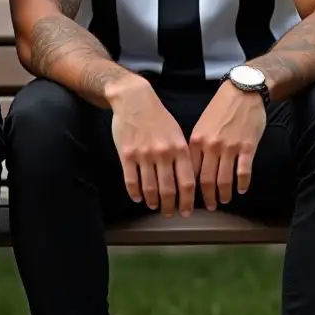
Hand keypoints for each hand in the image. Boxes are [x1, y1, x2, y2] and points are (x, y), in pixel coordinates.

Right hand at [107, 76, 195, 216]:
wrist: (134, 99)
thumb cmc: (158, 117)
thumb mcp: (177, 133)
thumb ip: (182, 155)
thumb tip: (187, 181)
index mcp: (179, 148)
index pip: (187, 183)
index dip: (187, 201)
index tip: (186, 212)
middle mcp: (162, 153)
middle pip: (168, 190)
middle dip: (169, 206)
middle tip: (169, 214)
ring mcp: (143, 154)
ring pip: (149, 188)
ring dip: (152, 202)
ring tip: (154, 206)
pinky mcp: (126, 154)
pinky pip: (131, 180)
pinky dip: (135, 193)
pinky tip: (138, 198)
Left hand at [188, 81, 266, 209]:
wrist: (242, 92)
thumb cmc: (220, 109)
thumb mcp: (201, 125)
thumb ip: (196, 146)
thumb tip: (191, 169)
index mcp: (196, 141)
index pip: (189, 171)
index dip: (189, 189)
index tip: (190, 198)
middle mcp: (210, 146)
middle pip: (206, 180)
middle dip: (207, 197)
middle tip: (209, 207)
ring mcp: (229, 147)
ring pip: (224, 180)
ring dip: (224, 194)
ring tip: (224, 201)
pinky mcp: (247, 147)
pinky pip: (243, 172)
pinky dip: (242, 184)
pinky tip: (241, 190)